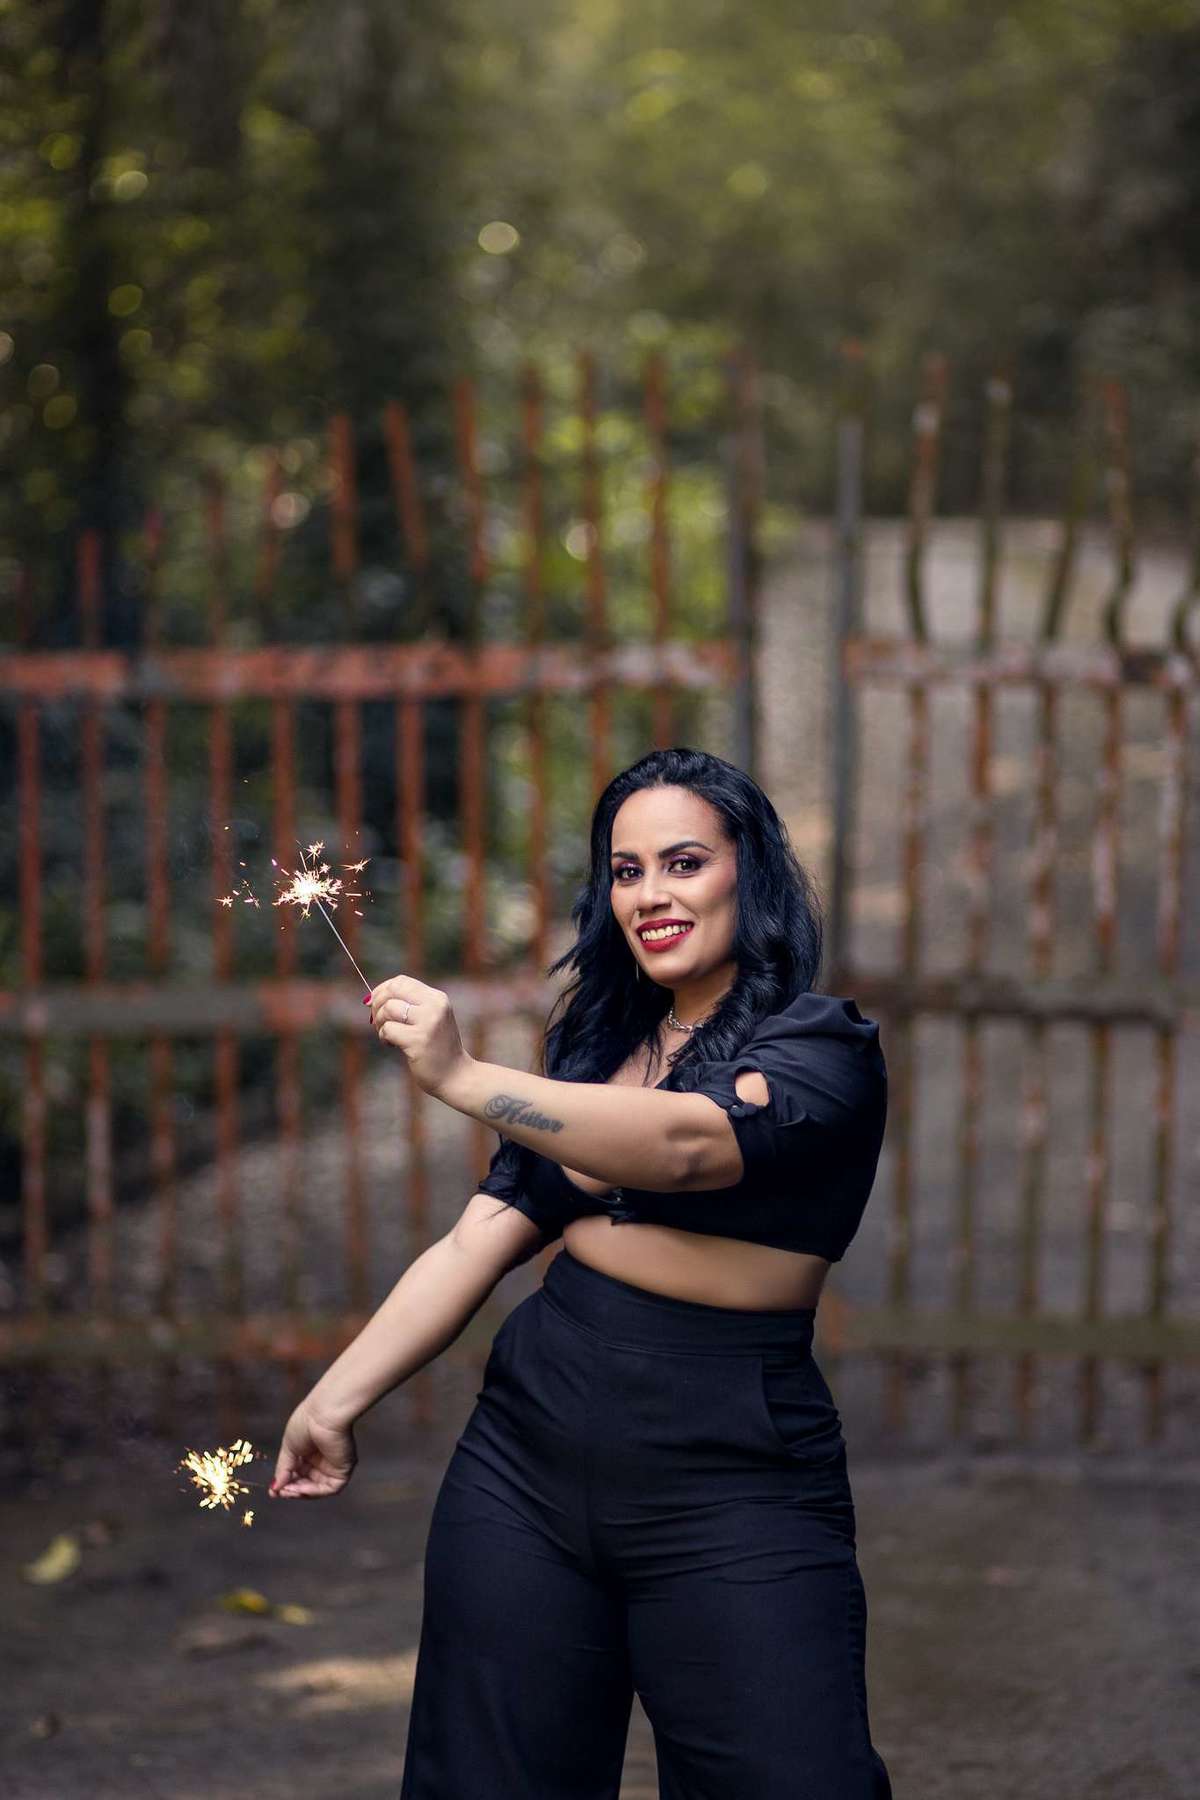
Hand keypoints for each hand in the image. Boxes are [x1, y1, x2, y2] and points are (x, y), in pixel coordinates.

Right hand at [269, 1398, 357, 1499]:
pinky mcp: (343, 1470)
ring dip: (301, 1493)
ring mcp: (333, 1466)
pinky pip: (329, 1488)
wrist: (323, 1415)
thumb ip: (283, 1469)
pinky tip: (301, 1488)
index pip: (298, 1474)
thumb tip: (275, 1488)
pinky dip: (314, 1491)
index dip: (286, 1484)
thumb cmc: (306, 1422)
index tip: (273, 1491)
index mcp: (310, 1451)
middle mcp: (322, 1459)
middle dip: (292, 1490)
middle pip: (307, 1484)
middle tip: (280, 1492)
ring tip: (288, 1490)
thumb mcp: (288, 1446)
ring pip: (317, 1489)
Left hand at [366, 975, 471, 1098]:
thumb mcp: (429, 1019)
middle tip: (377, 1021)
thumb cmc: (436, 1048)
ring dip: (380, 1023)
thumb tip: (369, 999)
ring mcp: (428, 1023)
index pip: (402, 981)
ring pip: (388, 1009)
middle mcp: (434, 1006)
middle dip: (378, 1004)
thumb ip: (408, 1006)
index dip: (383, 990)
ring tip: (386, 1035)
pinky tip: (392, 1045)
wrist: (456, 1075)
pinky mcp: (418, 1040)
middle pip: (393, 990)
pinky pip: (388, 1029)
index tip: (376, 1004)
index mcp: (437, 998)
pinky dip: (384, 1037)